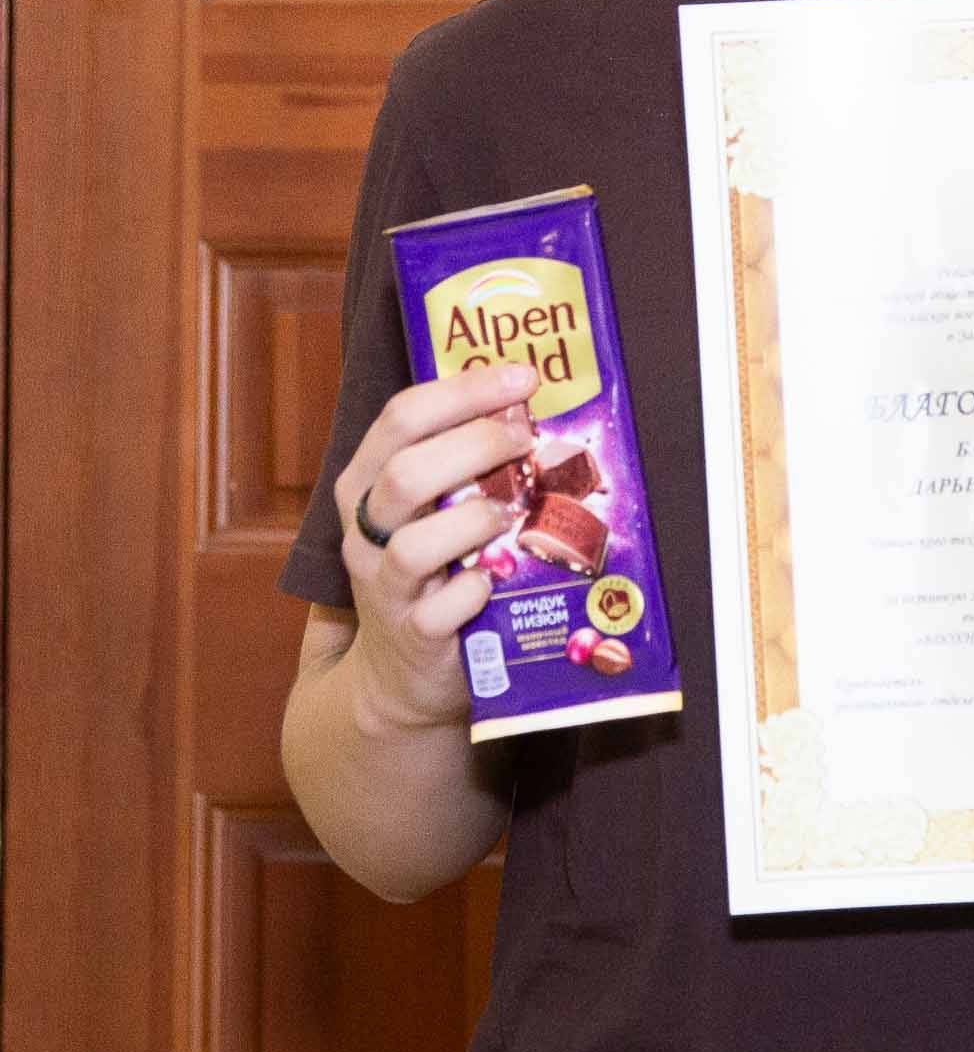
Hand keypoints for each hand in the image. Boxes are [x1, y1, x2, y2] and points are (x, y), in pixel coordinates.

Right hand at [333, 359, 538, 732]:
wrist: (401, 674)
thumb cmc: (431, 570)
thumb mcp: (427, 509)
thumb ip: (460, 459)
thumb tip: (529, 402)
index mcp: (366, 484)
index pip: (401, 417)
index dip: (464, 391)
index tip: (522, 378)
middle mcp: (366, 533)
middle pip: (406, 474)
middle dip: (476, 446)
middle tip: (527, 437)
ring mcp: (384, 588)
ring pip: (415, 545)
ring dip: (476, 520)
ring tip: (514, 511)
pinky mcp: (413, 637)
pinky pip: (440, 611)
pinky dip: (475, 590)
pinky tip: (498, 578)